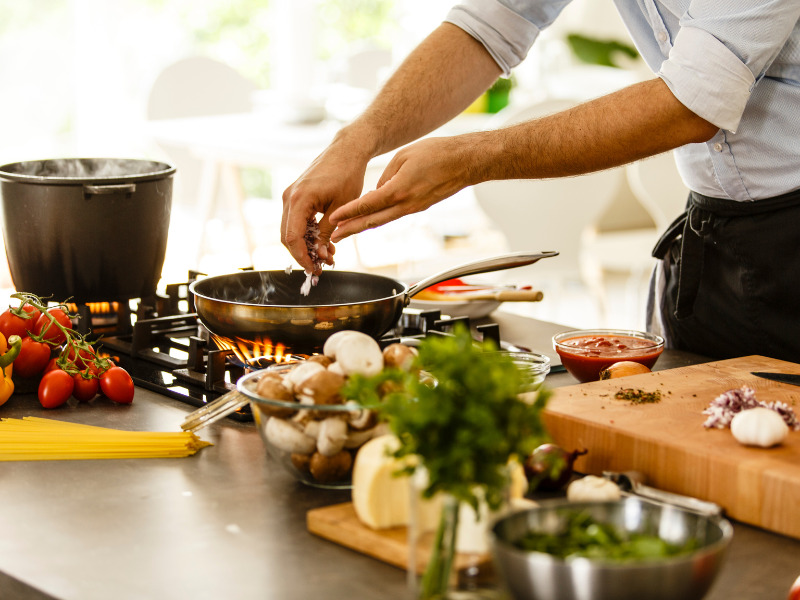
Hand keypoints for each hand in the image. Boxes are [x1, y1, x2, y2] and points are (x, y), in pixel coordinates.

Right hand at [281, 138, 370, 272]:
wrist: (347, 150)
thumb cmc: (348, 174)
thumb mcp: (341, 208)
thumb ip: (327, 232)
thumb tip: (321, 255)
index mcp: (299, 199)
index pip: (292, 237)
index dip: (302, 257)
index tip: (315, 269)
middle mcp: (289, 197)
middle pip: (287, 236)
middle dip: (303, 254)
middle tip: (321, 266)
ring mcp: (290, 196)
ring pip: (290, 230)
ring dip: (306, 246)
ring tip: (327, 255)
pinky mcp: (296, 196)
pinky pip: (296, 220)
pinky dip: (307, 234)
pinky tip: (323, 242)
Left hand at [329, 135, 480, 241]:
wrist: (465, 162)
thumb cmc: (437, 153)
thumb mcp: (404, 156)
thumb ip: (386, 175)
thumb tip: (376, 191)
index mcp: (399, 190)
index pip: (368, 205)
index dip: (348, 213)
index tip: (333, 219)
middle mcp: (405, 204)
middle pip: (372, 221)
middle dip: (351, 230)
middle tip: (333, 237)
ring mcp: (414, 208)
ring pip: (383, 220)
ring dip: (363, 227)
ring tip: (346, 232)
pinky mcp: (419, 207)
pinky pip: (394, 215)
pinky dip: (379, 218)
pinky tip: (369, 219)